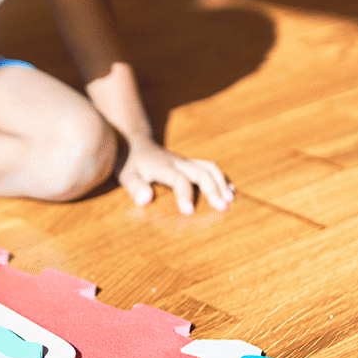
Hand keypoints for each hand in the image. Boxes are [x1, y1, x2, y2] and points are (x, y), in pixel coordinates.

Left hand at [118, 140, 232, 214]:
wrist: (133, 144)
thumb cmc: (129, 164)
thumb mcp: (126, 176)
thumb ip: (135, 188)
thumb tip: (145, 201)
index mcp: (163, 168)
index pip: (179, 180)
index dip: (184, 195)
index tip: (188, 213)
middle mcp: (178, 163)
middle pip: (202, 172)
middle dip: (214, 190)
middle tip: (223, 208)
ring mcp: (185, 162)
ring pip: (209, 168)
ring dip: (221, 184)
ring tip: (230, 201)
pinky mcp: (189, 163)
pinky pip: (209, 168)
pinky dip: (221, 179)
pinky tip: (229, 192)